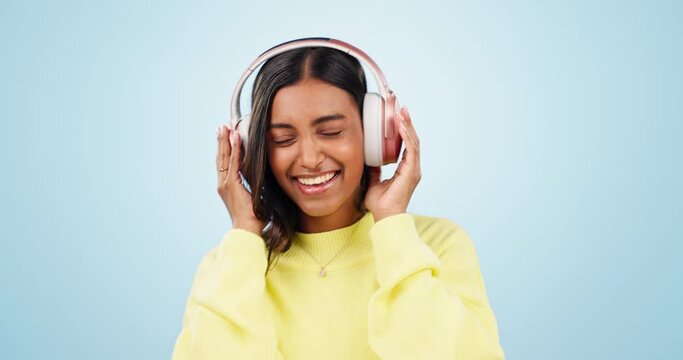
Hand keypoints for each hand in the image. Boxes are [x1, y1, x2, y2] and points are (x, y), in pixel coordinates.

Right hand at [216, 125, 263, 234]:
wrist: (248, 230)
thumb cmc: (254, 218)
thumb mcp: (254, 197)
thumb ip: (255, 187)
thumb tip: (264, 180)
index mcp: (227, 187)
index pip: (224, 163)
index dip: (225, 148)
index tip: (226, 135)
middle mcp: (223, 184)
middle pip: (221, 157)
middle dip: (221, 141)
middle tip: (222, 126)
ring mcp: (225, 184)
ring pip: (224, 158)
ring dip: (225, 141)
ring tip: (225, 127)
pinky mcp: (231, 185)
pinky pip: (233, 163)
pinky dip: (234, 149)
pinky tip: (235, 138)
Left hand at [364, 106, 420, 221]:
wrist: (384, 217)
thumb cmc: (380, 203)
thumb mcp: (373, 180)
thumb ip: (373, 168)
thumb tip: (367, 156)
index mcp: (405, 169)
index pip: (406, 144)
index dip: (403, 129)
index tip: (397, 115)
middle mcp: (412, 167)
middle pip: (412, 139)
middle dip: (407, 122)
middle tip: (401, 107)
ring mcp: (413, 169)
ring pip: (413, 142)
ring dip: (407, 125)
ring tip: (402, 111)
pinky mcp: (412, 172)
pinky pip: (411, 150)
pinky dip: (406, 137)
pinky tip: (402, 126)